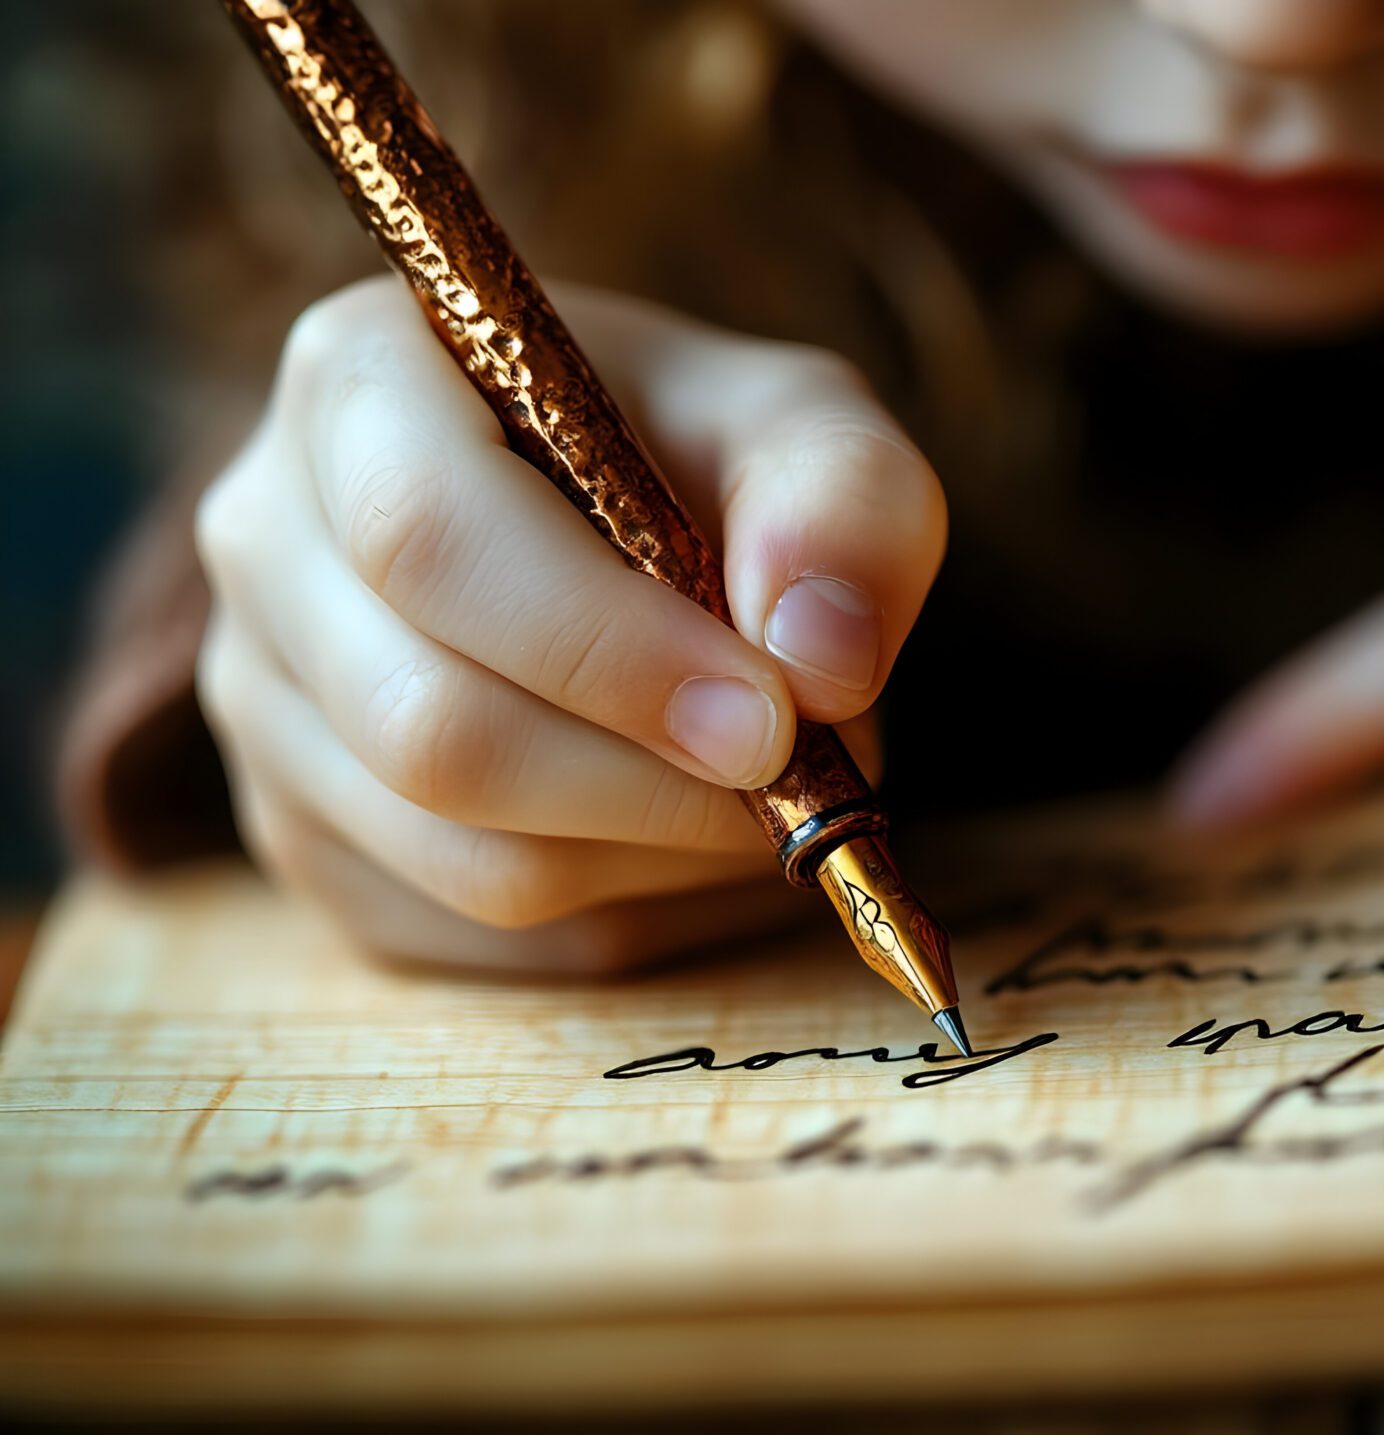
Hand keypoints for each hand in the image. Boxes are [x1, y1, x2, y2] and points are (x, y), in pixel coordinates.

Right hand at [197, 277, 945, 970]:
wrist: (648, 525)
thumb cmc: (717, 464)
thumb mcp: (814, 433)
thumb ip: (845, 507)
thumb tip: (818, 661)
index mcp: (359, 381)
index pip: (430, 538)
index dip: (608, 654)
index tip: (770, 718)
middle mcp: (263, 537)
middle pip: (428, 725)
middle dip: (651, 782)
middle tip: (799, 778)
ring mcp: (260, 699)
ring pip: (456, 854)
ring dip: (656, 853)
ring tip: (764, 792)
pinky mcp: (303, 834)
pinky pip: (469, 932)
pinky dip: (624, 906)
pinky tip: (690, 833)